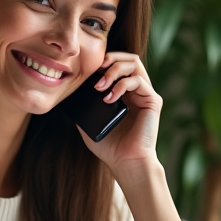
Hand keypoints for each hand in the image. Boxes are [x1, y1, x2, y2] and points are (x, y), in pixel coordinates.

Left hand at [78, 51, 185, 220]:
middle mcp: (136, 90)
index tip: (87, 69)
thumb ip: (83, 108)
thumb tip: (68, 94)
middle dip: (110, 58)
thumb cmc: (109, 147)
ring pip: (134, 63)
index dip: (104, 60)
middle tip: (96, 69)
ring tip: (100, 85)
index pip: (117, 64)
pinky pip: (138, 81)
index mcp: (124, 92)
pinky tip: (109, 99)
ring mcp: (146, 94)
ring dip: (114, 70)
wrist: (126, 162)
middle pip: (128, 58)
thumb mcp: (89, 123)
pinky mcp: (153, 101)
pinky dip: (121, 85)